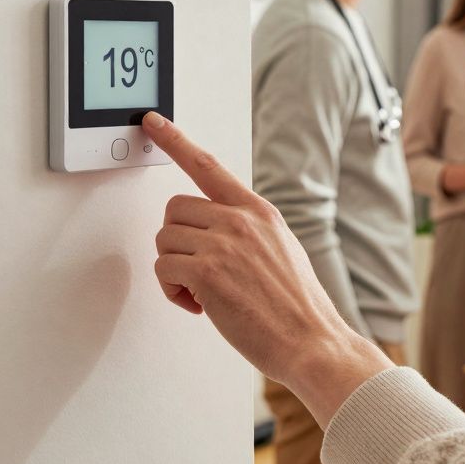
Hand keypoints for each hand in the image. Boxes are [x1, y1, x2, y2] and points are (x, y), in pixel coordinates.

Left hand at [142, 112, 389, 424]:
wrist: (311, 340)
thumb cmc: (297, 307)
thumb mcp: (281, 249)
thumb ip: (248, 230)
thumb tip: (212, 232)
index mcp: (259, 211)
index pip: (208, 166)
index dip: (175, 141)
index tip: (153, 122)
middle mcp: (240, 219)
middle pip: (174, 209)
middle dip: (177, 241)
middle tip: (199, 271)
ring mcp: (223, 243)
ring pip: (165, 241)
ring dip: (175, 270)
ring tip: (206, 293)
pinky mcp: (207, 271)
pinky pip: (163, 269)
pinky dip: (173, 292)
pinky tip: (201, 306)